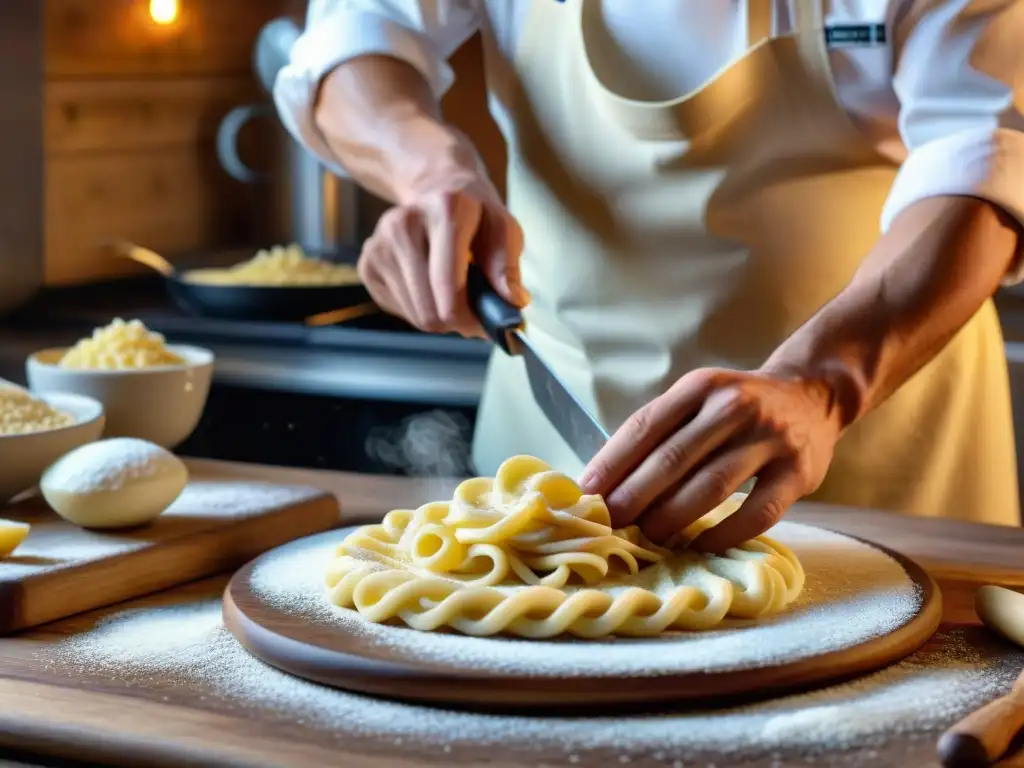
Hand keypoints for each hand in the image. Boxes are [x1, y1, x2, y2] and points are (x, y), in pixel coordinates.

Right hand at [358, 167, 527, 336]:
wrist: (435, 190)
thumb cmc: (474, 215)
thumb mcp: (503, 228)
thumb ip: (508, 265)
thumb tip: (512, 301)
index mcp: (444, 209)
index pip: (446, 279)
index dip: (463, 314)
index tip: (478, 326)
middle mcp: (404, 223)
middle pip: (428, 306)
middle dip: (454, 320)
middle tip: (472, 314)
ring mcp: (379, 243)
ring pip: (414, 314)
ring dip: (438, 316)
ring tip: (452, 296)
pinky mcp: (366, 262)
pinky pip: (398, 310)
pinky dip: (418, 309)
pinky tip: (428, 287)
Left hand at [578, 368, 844, 552]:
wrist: (812, 396)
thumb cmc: (735, 409)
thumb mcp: (697, 401)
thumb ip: (659, 433)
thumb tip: (604, 482)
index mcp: (699, 387)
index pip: (645, 426)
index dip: (612, 462)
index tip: (585, 494)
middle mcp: (733, 407)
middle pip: (673, 458)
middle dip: (634, 496)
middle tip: (609, 525)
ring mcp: (769, 438)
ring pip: (711, 485)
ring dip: (672, 517)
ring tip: (647, 538)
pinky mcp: (798, 472)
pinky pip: (757, 512)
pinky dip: (724, 534)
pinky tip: (698, 547)